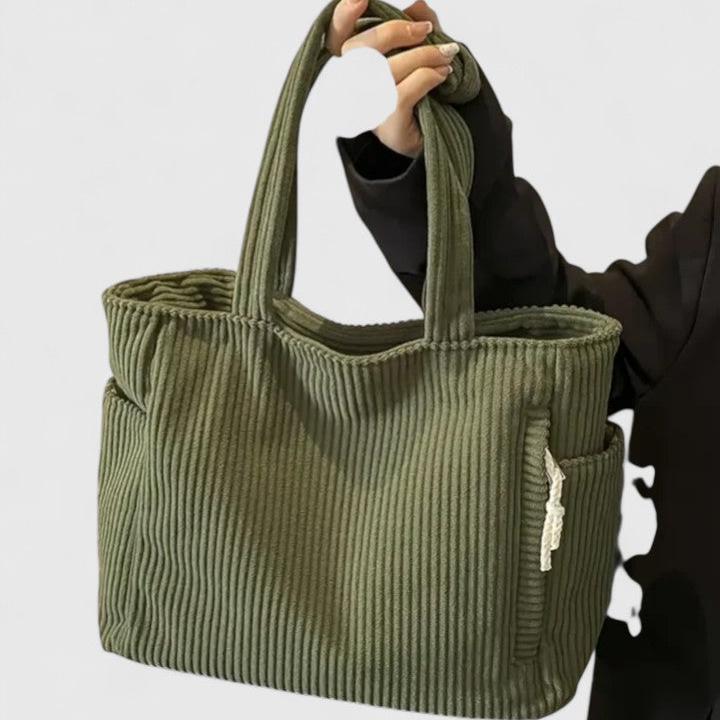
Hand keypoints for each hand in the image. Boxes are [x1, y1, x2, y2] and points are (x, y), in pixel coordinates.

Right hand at [326, 0, 457, 157]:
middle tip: (426, 31)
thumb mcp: (421, 53)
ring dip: (424, 56)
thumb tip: (416, 7)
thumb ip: (417, 27)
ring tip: (446, 56)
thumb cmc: (423, 93)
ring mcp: (369, 108)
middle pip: (359, 50)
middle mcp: (355, 88)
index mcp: (356, 66)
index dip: (343, 18)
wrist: (436, 135)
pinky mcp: (388, 125)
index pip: (337, 38)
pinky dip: (428, 77)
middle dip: (394, 31)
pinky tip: (442, 75)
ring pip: (387, 70)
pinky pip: (403, 93)